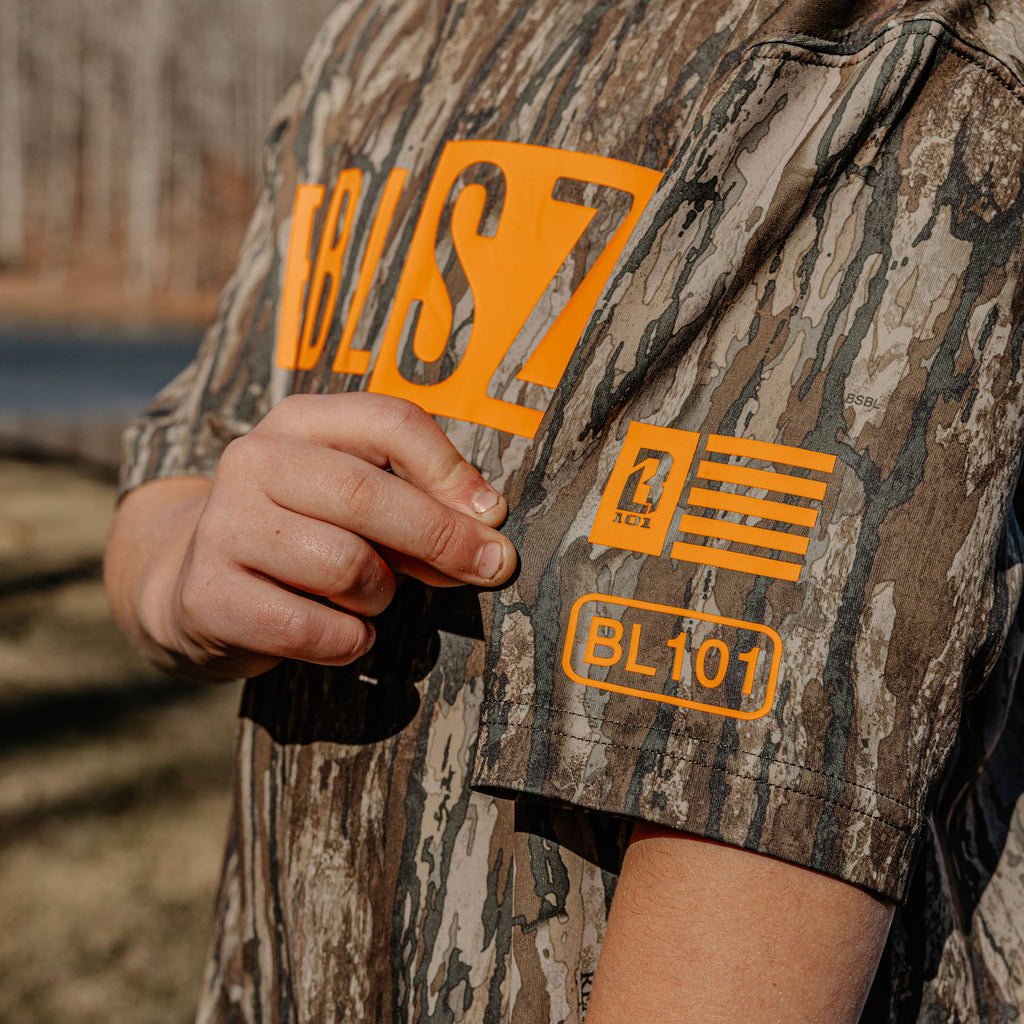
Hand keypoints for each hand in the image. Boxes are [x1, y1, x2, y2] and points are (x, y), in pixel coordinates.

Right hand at [106, 394, 516, 679]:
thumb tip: (487, 526)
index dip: (451, 471)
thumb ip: (420, 504)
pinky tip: (345, 633)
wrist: (200, 587)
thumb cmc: (307, 537)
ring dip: (381, 595)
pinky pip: (312, 628)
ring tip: (370, 598)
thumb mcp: (359, 504)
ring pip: (345, 566)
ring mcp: (223, 526)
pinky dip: (348, 640)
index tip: (492, 515)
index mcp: (299, 422)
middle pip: (369, 495)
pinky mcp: (208, 594)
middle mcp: (253, 461)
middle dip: (445, 539)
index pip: (389, 422)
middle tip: (493, 568)